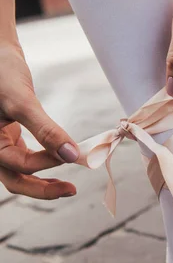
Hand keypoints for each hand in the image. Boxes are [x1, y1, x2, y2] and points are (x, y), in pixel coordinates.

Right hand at [0, 43, 77, 198]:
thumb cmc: (1, 72)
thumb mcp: (22, 101)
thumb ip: (46, 130)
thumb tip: (71, 155)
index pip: (19, 165)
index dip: (47, 162)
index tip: (74, 154)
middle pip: (16, 180)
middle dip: (43, 189)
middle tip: (71, 190)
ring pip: (19, 173)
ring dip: (42, 181)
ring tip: (67, 186)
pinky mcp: (9, 138)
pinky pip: (23, 160)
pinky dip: (41, 164)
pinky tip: (57, 162)